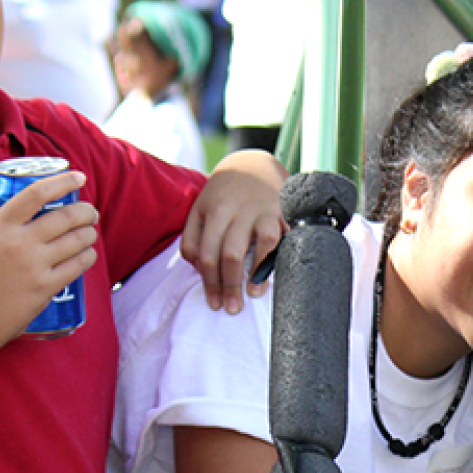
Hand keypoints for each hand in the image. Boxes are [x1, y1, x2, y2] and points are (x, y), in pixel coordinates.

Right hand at [0, 172, 99, 351]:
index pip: (37, 193)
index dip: (62, 181)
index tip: (79, 177)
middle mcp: (19, 242)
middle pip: (66, 216)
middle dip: (86, 211)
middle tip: (90, 212)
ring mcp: (34, 265)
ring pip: (77, 240)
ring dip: (90, 233)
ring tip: (90, 232)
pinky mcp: (45, 288)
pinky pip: (78, 266)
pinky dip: (88, 257)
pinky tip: (88, 255)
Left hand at [182, 150, 288, 313]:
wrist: (253, 164)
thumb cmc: (224, 194)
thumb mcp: (200, 209)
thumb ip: (193, 238)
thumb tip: (198, 267)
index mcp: (212, 211)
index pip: (205, 254)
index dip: (209, 282)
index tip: (213, 301)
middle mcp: (234, 211)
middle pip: (227, 254)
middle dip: (227, 286)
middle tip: (230, 307)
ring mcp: (259, 211)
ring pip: (254, 246)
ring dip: (250, 276)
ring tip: (249, 296)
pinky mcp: (280, 211)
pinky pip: (275, 240)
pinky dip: (270, 261)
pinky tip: (268, 277)